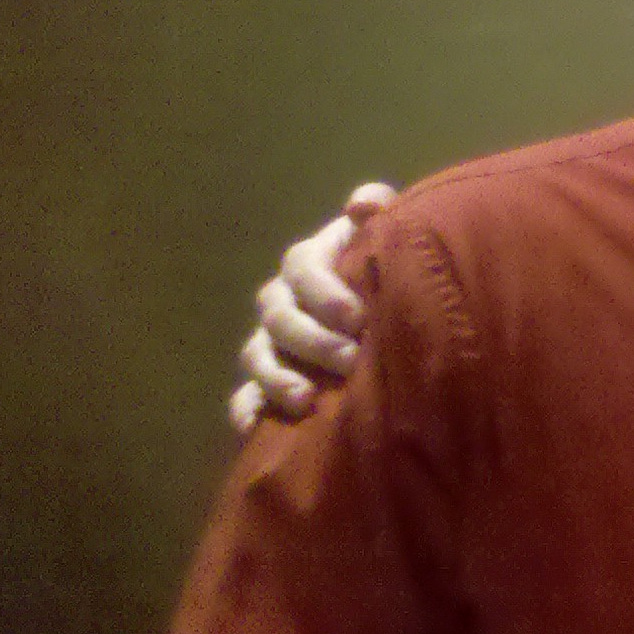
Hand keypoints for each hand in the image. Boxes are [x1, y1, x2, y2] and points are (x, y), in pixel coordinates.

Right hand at [228, 183, 397, 431]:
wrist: (388, 313)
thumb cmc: (387, 269)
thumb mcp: (389, 235)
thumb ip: (380, 211)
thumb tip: (360, 203)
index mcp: (308, 264)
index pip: (301, 268)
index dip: (325, 292)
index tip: (359, 316)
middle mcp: (282, 301)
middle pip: (280, 317)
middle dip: (313, 341)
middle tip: (352, 360)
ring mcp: (270, 343)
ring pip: (257, 355)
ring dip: (277, 377)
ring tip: (306, 399)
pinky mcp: (266, 382)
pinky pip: (245, 397)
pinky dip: (248, 411)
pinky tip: (254, 430)